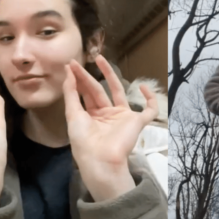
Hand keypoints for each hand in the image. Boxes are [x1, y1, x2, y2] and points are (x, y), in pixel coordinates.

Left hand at [63, 55, 158, 201]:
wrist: (101, 159)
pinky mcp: (137, 122)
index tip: (69, 66)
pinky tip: (143, 86)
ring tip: (100, 59)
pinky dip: (150, 99)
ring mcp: (123, 117)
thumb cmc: (85, 141)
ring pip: (119, 91)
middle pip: (98, 90)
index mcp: (92, 116)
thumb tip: (68, 73)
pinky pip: (149, 110)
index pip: (85, 94)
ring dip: (111, 75)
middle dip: (88, 76)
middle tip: (78, 61)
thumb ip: (71, 94)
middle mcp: (107, 115)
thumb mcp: (73, 116)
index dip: (78, 80)